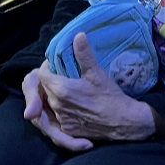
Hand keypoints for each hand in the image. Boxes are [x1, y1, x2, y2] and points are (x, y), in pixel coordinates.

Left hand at [23, 34, 155, 150]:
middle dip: (52, 79)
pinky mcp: (68, 129)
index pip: (41, 75)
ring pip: (52, 102)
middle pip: (46, 88)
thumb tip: (78, 35)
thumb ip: (83, 54)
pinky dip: (63, 107)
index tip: (57, 64)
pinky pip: (59, 115)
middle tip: (66, 73)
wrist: (122, 122)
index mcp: (61, 90)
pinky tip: (76, 103)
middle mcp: (57, 106)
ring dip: (57, 94)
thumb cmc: (109, 96)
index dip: (47, 67)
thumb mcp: (96, 73)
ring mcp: (62, 119)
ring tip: (71, 87)